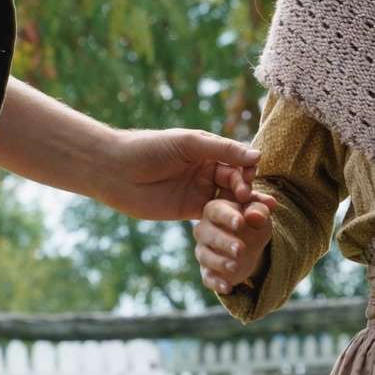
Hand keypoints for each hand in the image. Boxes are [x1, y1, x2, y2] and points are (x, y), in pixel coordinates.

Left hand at [98, 128, 266, 220]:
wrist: (116, 171)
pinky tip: (235, 230)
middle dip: (245, 191)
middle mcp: (207, 170)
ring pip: (228, 200)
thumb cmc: (150, 148)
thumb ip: (222, 150)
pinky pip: (213, 217)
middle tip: (247, 201)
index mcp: (209, 149)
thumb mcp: (189, 144)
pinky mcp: (190, 211)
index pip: (237, 160)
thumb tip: (258, 155)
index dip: (246, 170)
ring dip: (240, 208)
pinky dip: (225, 222)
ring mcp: (199, 191)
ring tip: (250, 219)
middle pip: (236, 181)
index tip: (247, 181)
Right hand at [194, 195, 274, 294]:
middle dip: (224, 242)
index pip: (217, 211)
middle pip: (207, 234)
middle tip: (240, 248)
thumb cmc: (253, 221)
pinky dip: (217, 283)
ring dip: (220, 262)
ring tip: (235, 266)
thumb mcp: (260, 214)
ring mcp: (203, 251)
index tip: (240, 223)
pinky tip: (228, 287)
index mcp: (215, 209)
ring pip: (205, 256)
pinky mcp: (207, 271)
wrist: (251, 243)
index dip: (228, 217)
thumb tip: (255, 216)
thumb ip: (259, 210)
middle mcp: (204, 229)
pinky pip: (208, 278)